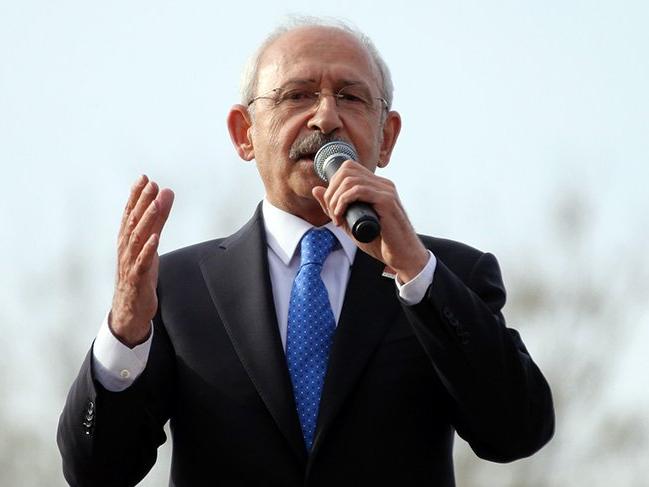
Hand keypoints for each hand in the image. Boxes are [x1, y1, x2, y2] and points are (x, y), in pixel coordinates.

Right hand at [110, 175, 173, 346]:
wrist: (130, 309)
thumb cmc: (139, 273)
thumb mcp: (151, 243)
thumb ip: (159, 219)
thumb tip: (166, 193)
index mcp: (127, 239)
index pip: (130, 213)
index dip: (136, 195)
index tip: (144, 178)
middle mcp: (126, 248)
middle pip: (133, 222)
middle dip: (142, 202)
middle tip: (151, 185)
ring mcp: (130, 263)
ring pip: (137, 239)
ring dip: (147, 221)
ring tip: (155, 205)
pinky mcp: (137, 279)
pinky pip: (142, 263)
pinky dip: (148, 250)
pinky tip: (155, 238)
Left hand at [312, 161, 427, 282]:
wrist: (401, 256)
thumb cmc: (380, 241)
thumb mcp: (350, 222)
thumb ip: (335, 206)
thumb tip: (316, 189)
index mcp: (377, 185)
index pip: (348, 167)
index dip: (333, 183)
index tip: (331, 205)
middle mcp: (383, 184)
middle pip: (347, 170)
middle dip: (331, 191)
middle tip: (333, 213)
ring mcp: (386, 190)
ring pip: (350, 180)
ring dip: (336, 199)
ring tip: (337, 217)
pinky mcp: (387, 200)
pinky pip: (359, 190)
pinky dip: (343, 202)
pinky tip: (341, 216)